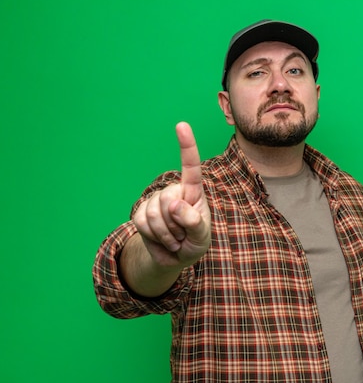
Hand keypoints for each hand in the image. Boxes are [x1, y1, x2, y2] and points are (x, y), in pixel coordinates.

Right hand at [133, 122, 210, 268]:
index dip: (187, 146)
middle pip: (168, 201)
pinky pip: (142, 222)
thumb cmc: (195, 242)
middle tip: (183, 235)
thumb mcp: (202, 236)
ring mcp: (156, 201)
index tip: (181, 125)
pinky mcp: (141, 212)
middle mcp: (174, 191)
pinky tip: (162, 239)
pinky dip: (153, 236)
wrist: (175, 257)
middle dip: (176, 225)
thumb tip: (176, 205)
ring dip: (166, 234)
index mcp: (193, 192)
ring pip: (154, 214)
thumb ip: (194, 222)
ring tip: (174, 238)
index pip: (191, 166)